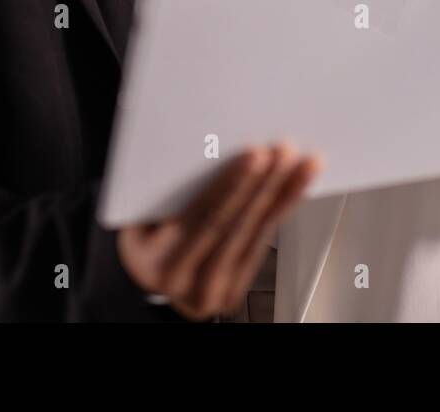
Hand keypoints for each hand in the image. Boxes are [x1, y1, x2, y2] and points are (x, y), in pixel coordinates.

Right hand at [117, 143, 320, 320]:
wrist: (145, 274)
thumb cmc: (143, 233)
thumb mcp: (139, 212)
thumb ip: (166, 190)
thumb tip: (205, 149)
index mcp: (154, 257)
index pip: (201, 217)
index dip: (232, 185)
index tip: (256, 155)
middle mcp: (183, 279)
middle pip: (231, 225)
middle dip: (262, 185)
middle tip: (283, 153)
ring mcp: (211, 290)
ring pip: (251, 235)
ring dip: (280, 195)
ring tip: (300, 165)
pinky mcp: (232, 290)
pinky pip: (260, 245)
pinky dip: (280, 212)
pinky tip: (295, 188)